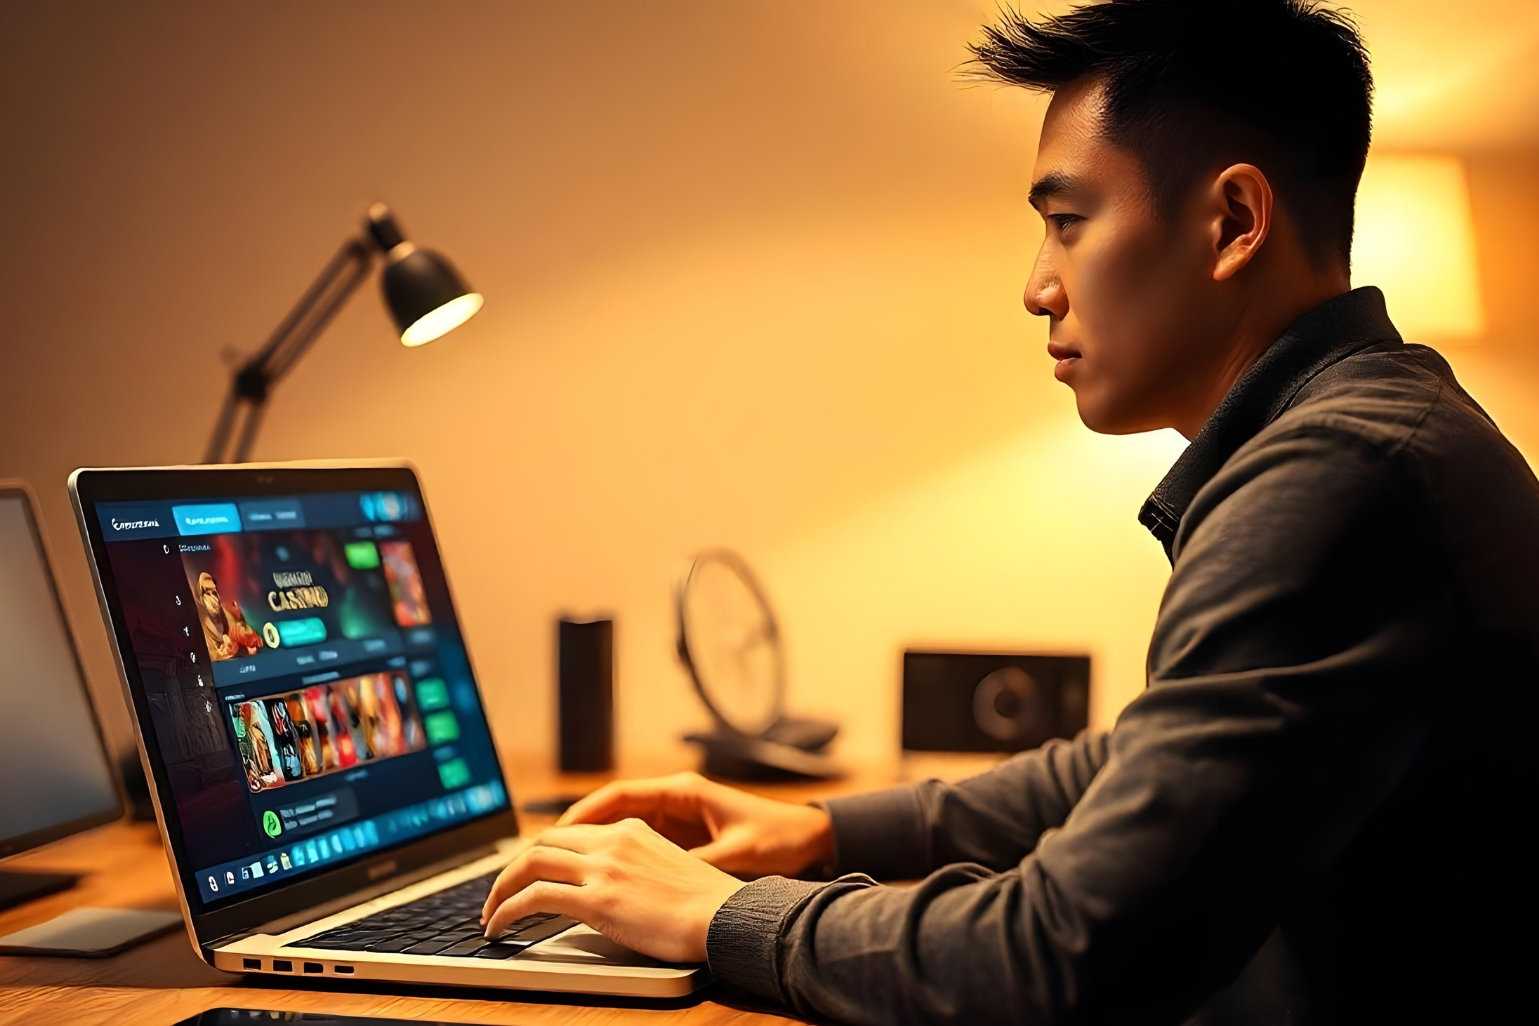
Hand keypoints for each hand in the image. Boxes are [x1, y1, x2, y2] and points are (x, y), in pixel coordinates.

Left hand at [479, 818, 745, 962]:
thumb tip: (615, 888)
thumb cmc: (709, 905)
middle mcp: (613, 841)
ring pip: (529, 864)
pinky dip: (507, 910)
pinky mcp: (597, 900)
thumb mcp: (670, 869)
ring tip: (489, 915)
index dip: (540, 851)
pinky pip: (534, 898)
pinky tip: (499, 926)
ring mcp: (603, 868)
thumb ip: (636, 867)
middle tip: (498, 893)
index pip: (570, 832)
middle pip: (542, 842)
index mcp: (631, 830)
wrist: (727, 918)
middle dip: (512, 868)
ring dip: (500, 890)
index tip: (524, 872)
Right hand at [557, 771, 832, 877]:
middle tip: (542, 856)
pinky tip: (599, 882)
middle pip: (612, 812)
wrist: (811, 841)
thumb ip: (691, 864)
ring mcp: (679, 820)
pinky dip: (618, 861)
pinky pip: (639, 847)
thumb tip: (650, 879)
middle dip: (577, 833)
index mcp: (683, 792)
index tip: (557, 834)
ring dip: (593, 849)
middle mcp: (676, 800)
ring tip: (560, 872)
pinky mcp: (684, 840)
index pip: (618, 796)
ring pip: (621, 831)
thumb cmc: (778, 839)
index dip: (583, 814)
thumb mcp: (733, 855)